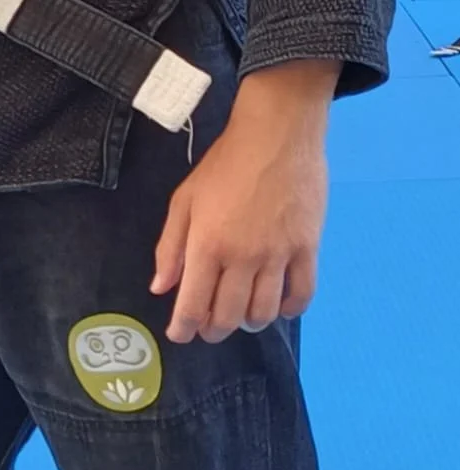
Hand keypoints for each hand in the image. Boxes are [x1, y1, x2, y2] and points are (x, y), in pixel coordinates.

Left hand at [152, 61, 337, 344]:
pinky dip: (288, 310)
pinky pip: (301, 296)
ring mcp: (278, 255)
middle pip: (229, 316)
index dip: (184, 328)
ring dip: (249, 322)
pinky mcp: (307, 249)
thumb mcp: (186, 198)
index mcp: (207, 245)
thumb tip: (161, 288)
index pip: (193, 305)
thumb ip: (170, 245)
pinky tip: (279, 305)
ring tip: (242, 315)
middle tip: (210, 326)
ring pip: (264, 313)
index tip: (181, 335)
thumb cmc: (225, 163)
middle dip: (214, 330)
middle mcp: (242, 258)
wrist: (276, 134)